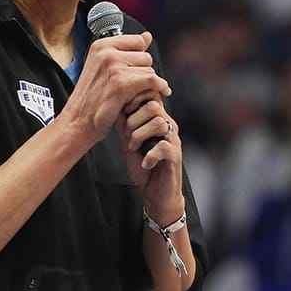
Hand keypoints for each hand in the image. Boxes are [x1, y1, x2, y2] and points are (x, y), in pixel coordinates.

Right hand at [60, 32, 170, 145]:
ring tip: (137, 95)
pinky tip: (162, 92)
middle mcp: (106, 53)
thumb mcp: (103, 68)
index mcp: (100, 46)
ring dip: (149, 84)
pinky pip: (152, 80)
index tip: (135, 71)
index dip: (139, 57)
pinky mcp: (121, 84)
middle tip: (135, 87)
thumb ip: (126, 51)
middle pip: (145, 56)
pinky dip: (161, 87)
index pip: (138, 41)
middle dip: (144, 72)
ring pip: (149, 69)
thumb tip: (148, 36)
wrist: (77, 122)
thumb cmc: (90, 99)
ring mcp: (113, 67)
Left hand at [116, 98, 183, 223]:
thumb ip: (123, 126)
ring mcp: (173, 140)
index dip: (134, 102)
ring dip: (140, 136)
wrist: (156, 193)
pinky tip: (145, 163)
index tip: (124, 117)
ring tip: (134, 149)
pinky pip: (164, 147)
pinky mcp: (176, 156)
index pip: (151, 97)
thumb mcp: (128, 143)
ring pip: (159, 123)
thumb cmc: (143, 167)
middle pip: (154, 106)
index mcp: (157, 120)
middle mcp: (167, 127)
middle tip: (128, 137)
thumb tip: (114, 108)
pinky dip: (150, 156)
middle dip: (134, 121)